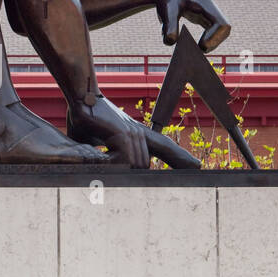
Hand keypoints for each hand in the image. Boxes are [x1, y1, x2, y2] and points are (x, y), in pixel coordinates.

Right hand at [69, 98, 200, 169]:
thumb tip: (98, 170)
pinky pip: (126, 160)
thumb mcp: (93, 142)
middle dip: (140, 177)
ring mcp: (133, 133)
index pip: (164, 146)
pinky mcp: (124, 134)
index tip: (196, 166)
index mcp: (135, 134)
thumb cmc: (83, 119)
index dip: (180, 157)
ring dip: (118, 169)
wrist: (80, 97)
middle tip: (148, 178)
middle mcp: (139, 133)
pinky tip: (102, 158)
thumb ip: (101, 156)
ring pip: (136, 165)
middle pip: (144, 165)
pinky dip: (113, 164)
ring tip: (102, 161)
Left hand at [157, 0, 230, 51]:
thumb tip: (171, 42)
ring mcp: (206, 13)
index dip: (215, 38)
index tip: (201, 46)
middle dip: (215, 42)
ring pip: (219, 30)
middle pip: (225, 28)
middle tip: (199, 50)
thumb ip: (169, 25)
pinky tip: (187, 45)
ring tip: (193, 50)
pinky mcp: (200, 17)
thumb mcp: (167, 10)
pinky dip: (204, 40)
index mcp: (205, 6)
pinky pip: (210, 30)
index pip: (222, 24)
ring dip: (211, 42)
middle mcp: (209, 10)